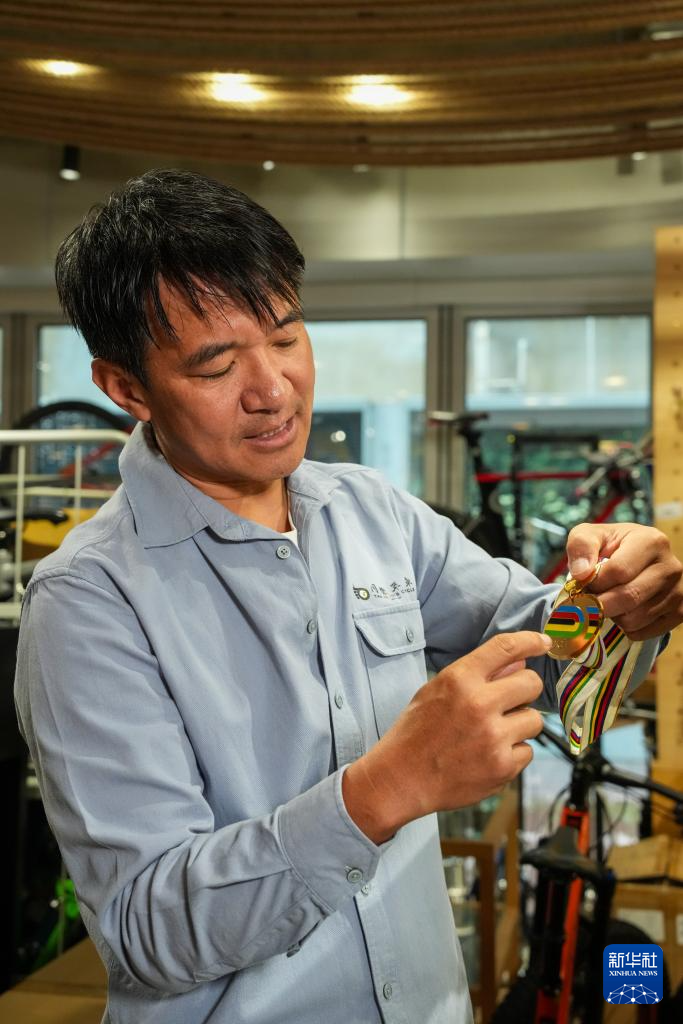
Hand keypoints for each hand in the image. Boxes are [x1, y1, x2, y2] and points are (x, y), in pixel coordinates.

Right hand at [342, 631, 547, 843]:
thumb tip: (518, 662)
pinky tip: (488, 756)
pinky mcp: (502, 767)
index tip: (543, 642)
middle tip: (509, 701)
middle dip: (524, 690)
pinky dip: (512, 753)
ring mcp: (493, 738)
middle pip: (531, 683)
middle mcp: (479, 704)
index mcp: (459, 680)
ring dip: (519, 724)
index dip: (531, 641)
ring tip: (493, 733)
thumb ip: (477, 674)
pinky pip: (527, 751)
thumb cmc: (416, 732)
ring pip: (534, 719)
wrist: (401, 779)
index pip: (506, 648)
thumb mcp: (436, 691)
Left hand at [567, 522, 682, 640]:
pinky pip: (642, 633)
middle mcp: (671, 567)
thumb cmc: (611, 547)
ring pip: (634, 619)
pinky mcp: (679, 613)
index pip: (618, 570)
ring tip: (609, 599)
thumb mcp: (590, 535)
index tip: (584, 582)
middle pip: (628, 597)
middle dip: (600, 603)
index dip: (595, 581)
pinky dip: (625, 627)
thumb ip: (581, 546)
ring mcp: (679, 592)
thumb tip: (582, 573)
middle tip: (588, 599)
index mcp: (651, 541)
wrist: (637, 559)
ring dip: (612, 615)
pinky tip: (623, 610)